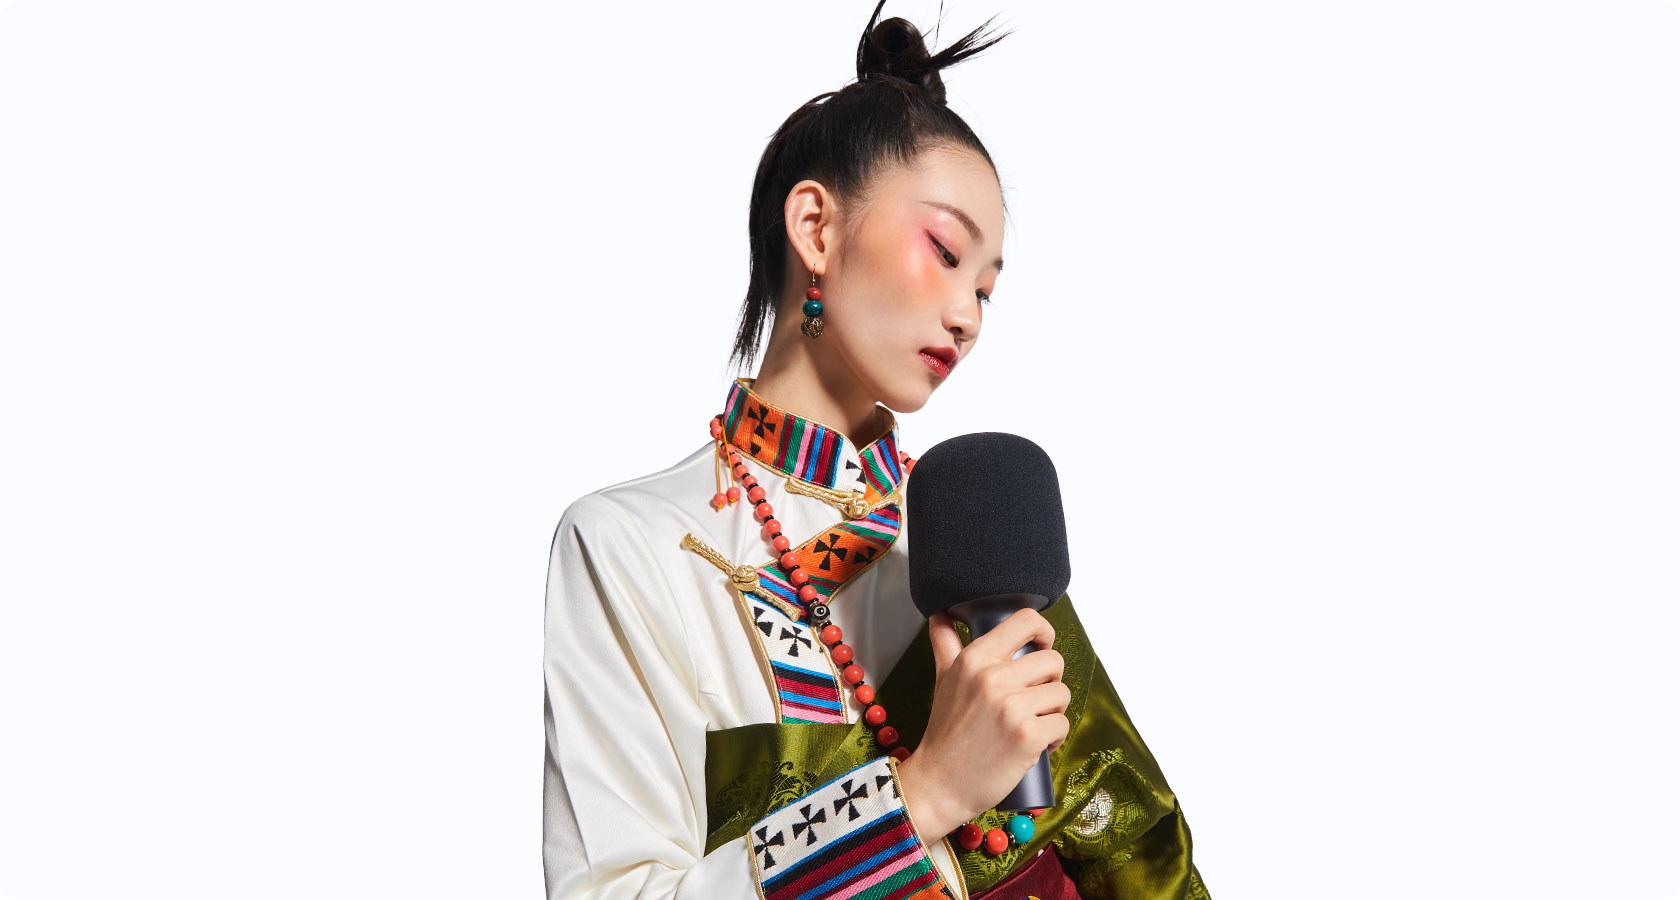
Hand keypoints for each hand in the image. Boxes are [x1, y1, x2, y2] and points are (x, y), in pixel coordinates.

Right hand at [896, 608, 1069, 842]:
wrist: (940, 783)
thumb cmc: (945, 732)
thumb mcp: (943, 680)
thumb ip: (945, 644)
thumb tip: (940, 616)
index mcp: (975, 659)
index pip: (1026, 621)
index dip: (1044, 631)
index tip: (1043, 646)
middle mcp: (993, 678)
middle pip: (1053, 660)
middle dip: (1050, 681)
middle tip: (1033, 699)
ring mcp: (1012, 707)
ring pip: (1062, 694)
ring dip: (1053, 711)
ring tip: (1032, 724)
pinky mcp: (1028, 736)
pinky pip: (1063, 724)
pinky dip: (1055, 737)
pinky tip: (1036, 745)